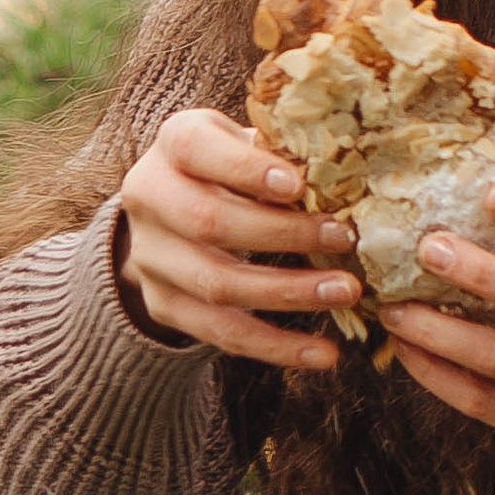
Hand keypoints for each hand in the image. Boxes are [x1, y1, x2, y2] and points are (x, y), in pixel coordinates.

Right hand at [115, 109, 359, 372]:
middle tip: (344, 239)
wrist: (171, 209)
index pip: (195, 149)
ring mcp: (150, 257)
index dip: (244, 168)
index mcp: (173, 143)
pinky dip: (276, 346)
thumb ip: (281, 153)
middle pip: (207, 222)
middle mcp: (149, 197)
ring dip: (288, 293)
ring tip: (344, 294)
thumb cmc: (232, 166)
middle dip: (281, 234)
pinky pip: (221, 333)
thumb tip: (345, 177)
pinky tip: (322, 352)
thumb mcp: (248, 143)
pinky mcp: (163, 305)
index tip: (298, 185)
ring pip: (217, 285)